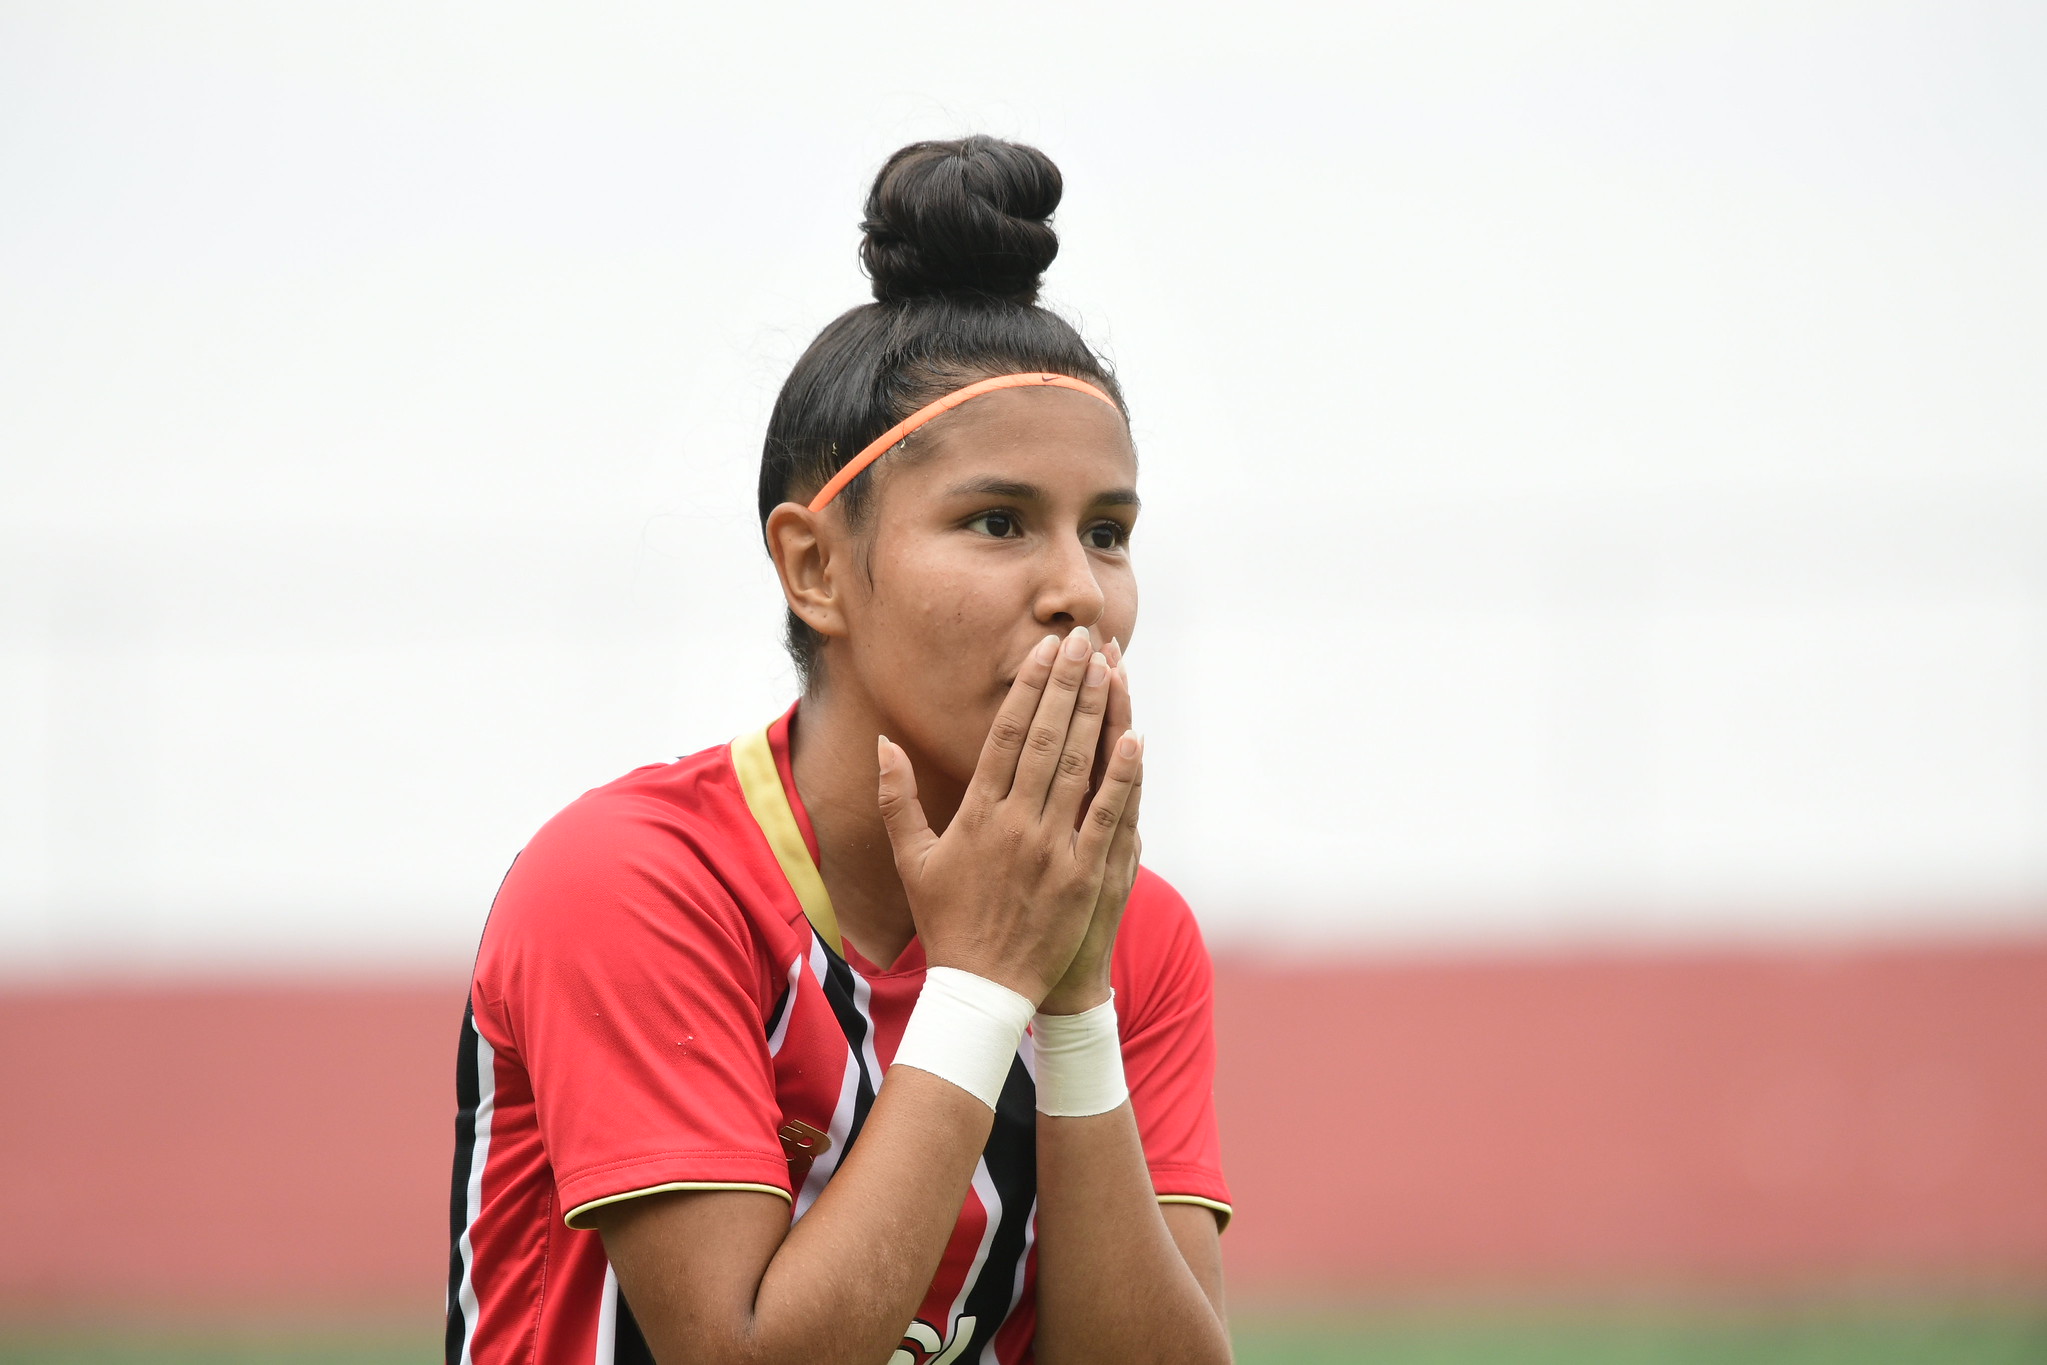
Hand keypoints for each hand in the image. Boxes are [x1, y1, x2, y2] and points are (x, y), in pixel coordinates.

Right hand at [876, 626, 1141, 1006]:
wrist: (982, 988)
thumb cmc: (946, 921)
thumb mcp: (911, 859)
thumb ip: (897, 798)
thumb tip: (884, 743)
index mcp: (975, 814)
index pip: (1005, 735)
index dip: (1027, 688)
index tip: (1044, 651)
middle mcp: (1014, 823)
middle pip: (1045, 738)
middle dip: (1066, 684)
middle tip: (1084, 640)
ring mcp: (1052, 849)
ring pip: (1077, 766)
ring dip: (1094, 713)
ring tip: (1110, 668)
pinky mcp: (1083, 875)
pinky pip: (1106, 816)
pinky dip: (1121, 776)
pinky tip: (1134, 738)